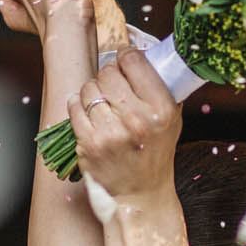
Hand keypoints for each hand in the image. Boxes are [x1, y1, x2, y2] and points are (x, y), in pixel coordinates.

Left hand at [68, 50, 180, 198]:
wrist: (140, 194)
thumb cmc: (155, 153)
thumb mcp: (171, 119)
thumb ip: (158, 87)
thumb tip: (138, 51)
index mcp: (161, 109)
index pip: (133, 61)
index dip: (125, 56)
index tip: (124, 60)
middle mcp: (137, 119)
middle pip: (108, 72)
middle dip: (108, 75)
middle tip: (113, 86)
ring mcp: (111, 133)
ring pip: (89, 88)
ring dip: (93, 91)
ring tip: (103, 104)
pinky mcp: (89, 144)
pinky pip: (74, 107)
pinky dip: (78, 105)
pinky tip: (89, 112)